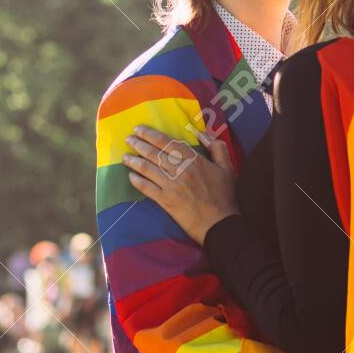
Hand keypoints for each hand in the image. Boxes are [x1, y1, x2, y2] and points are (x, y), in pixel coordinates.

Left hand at [123, 126, 239, 244]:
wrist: (220, 224)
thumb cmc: (225, 195)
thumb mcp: (227, 167)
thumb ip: (217, 147)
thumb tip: (202, 133)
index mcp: (195, 160)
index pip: (169, 143)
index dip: (152, 134)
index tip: (140, 129)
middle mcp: (181, 171)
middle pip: (155, 153)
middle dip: (139, 144)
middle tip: (129, 138)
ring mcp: (172, 186)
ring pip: (148, 169)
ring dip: (134, 161)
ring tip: (125, 156)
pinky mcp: (166, 201)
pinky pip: (147, 188)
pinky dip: (137, 181)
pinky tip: (130, 176)